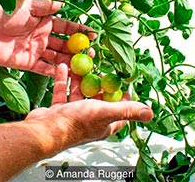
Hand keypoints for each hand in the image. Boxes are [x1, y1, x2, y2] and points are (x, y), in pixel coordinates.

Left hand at [0, 0, 93, 75]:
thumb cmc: (3, 13)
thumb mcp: (27, 5)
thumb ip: (45, 6)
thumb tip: (62, 3)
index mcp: (43, 22)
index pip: (66, 27)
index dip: (80, 30)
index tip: (93, 34)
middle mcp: (42, 36)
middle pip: (64, 45)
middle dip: (78, 49)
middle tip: (92, 54)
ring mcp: (35, 51)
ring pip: (57, 58)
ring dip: (70, 62)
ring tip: (84, 66)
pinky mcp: (27, 63)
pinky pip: (44, 69)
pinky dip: (54, 72)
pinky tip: (67, 74)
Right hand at [26, 64, 152, 145]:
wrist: (44, 130)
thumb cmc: (75, 123)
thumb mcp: (106, 113)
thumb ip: (127, 111)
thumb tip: (150, 113)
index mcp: (103, 124)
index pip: (119, 111)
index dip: (124, 98)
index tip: (124, 83)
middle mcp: (89, 120)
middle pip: (98, 99)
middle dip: (100, 83)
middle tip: (101, 68)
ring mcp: (72, 115)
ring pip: (79, 93)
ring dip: (81, 78)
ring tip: (83, 63)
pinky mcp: (58, 110)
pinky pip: (62, 92)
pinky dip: (64, 79)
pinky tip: (64, 67)